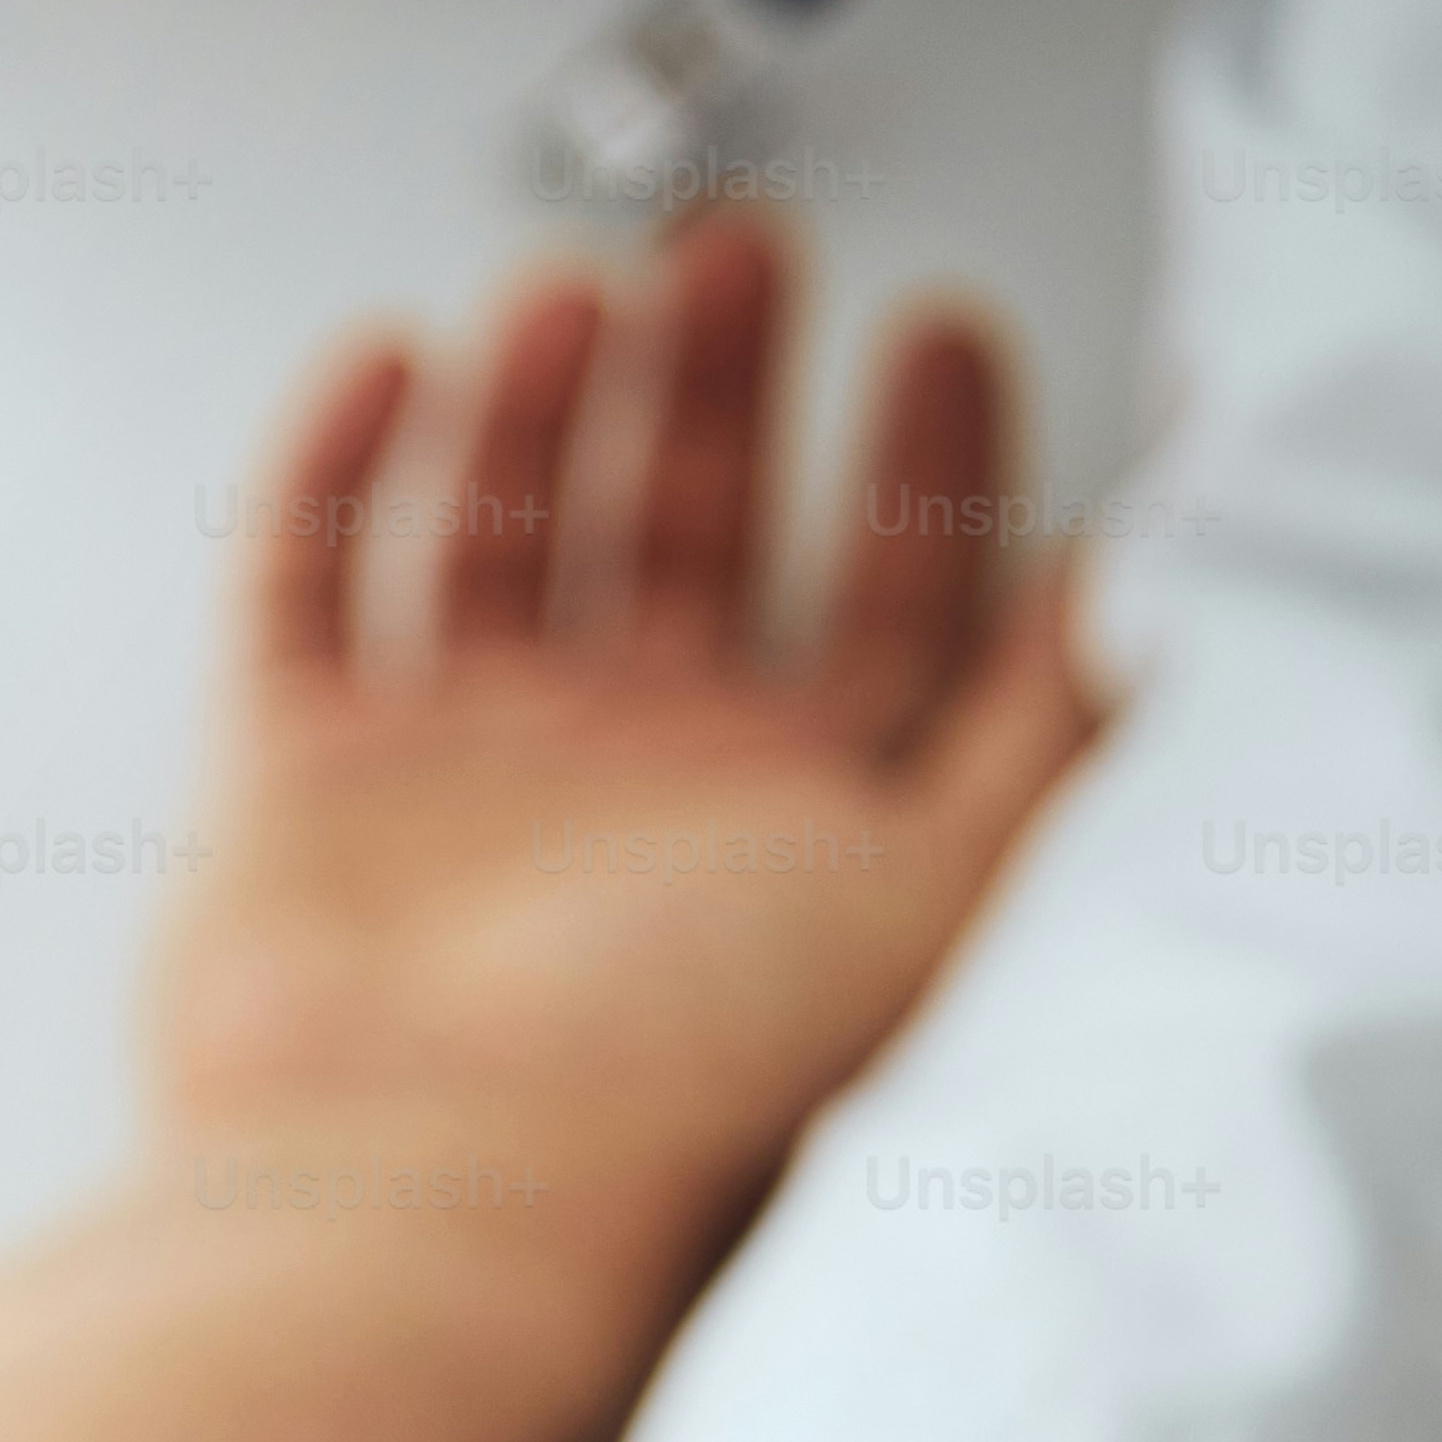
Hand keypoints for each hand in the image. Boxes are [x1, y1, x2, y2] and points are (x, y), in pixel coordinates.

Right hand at [155, 216, 1095, 1269]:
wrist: (423, 1193)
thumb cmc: (676, 1077)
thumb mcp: (942, 882)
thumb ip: (1051, 726)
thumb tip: (1146, 575)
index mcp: (791, 815)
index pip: (886, 592)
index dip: (925, 448)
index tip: (940, 322)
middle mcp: (627, 786)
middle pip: (687, 526)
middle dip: (722, 375)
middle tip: (743, 247)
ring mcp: (451, 778)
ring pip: (501, 531)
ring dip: (541, 395)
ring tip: (574, 285)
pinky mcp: (295, 782)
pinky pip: (305, 584)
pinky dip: (335, 463)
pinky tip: (391, 359)